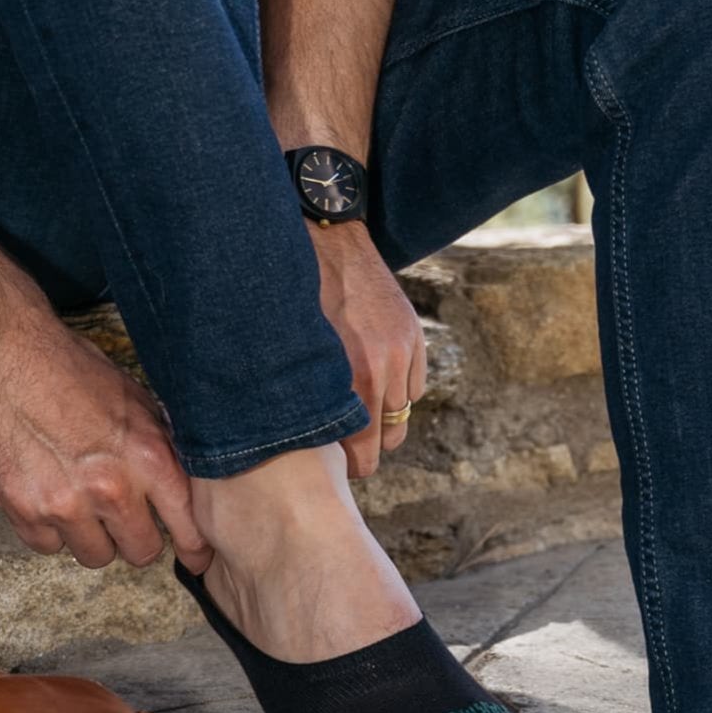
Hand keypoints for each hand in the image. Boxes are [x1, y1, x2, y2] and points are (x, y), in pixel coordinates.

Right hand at [0, 313, 212, 572]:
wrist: (4, 351)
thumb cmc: (70, 368)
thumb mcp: (135, 400)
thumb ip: (162, 447)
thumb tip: (186, 486)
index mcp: (147, 457)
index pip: (187, 527)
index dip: (193, 549)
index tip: (194, 559)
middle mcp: (110, 487)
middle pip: (141, 552)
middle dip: (135, 537)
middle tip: (123, 517)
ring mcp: (64, 502)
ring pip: (94, 555)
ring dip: (90, 535)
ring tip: (79, 497)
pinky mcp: (22, 508)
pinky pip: (47, 546)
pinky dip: (48, 528)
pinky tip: (46, 492)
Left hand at [309, 220, 427, 477]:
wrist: (326, 242)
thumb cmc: (296, 302)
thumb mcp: (295, 356)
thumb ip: (312, 399)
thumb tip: (309, 441)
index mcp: (349, 377)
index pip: (364, 447)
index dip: (355, 465)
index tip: (346, 470)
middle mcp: (381, 367)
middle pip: (389, 435)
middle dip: (371, 447)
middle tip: (352, 449)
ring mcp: (402, 350)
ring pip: (403, 411)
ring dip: (385, 417)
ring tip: (362, 412)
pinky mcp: (414, 335)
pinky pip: (416, 385)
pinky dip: (400, 389)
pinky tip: (379, 381)